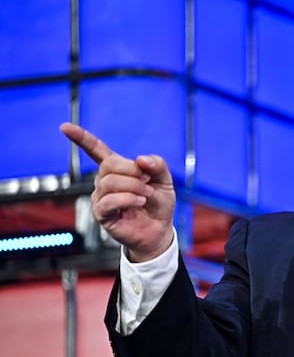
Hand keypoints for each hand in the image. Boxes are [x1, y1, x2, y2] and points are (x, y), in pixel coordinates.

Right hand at [60, 123, 175, 261]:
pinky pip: (109, 201)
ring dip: (134, 186)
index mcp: (117, 168)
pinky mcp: (101, 214)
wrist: (159, 230)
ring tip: (147, 194)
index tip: (64, 127)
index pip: (95, 150)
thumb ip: (157, 165)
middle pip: (109, 165)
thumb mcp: (164, 180)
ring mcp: (101, 197)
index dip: (81, 138)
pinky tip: (140, 201)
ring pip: (110, 182)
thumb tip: (141, 159)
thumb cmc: (158, 203)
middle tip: (148, 181)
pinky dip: (128, 199)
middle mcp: (104, 181)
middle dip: (133, 171)